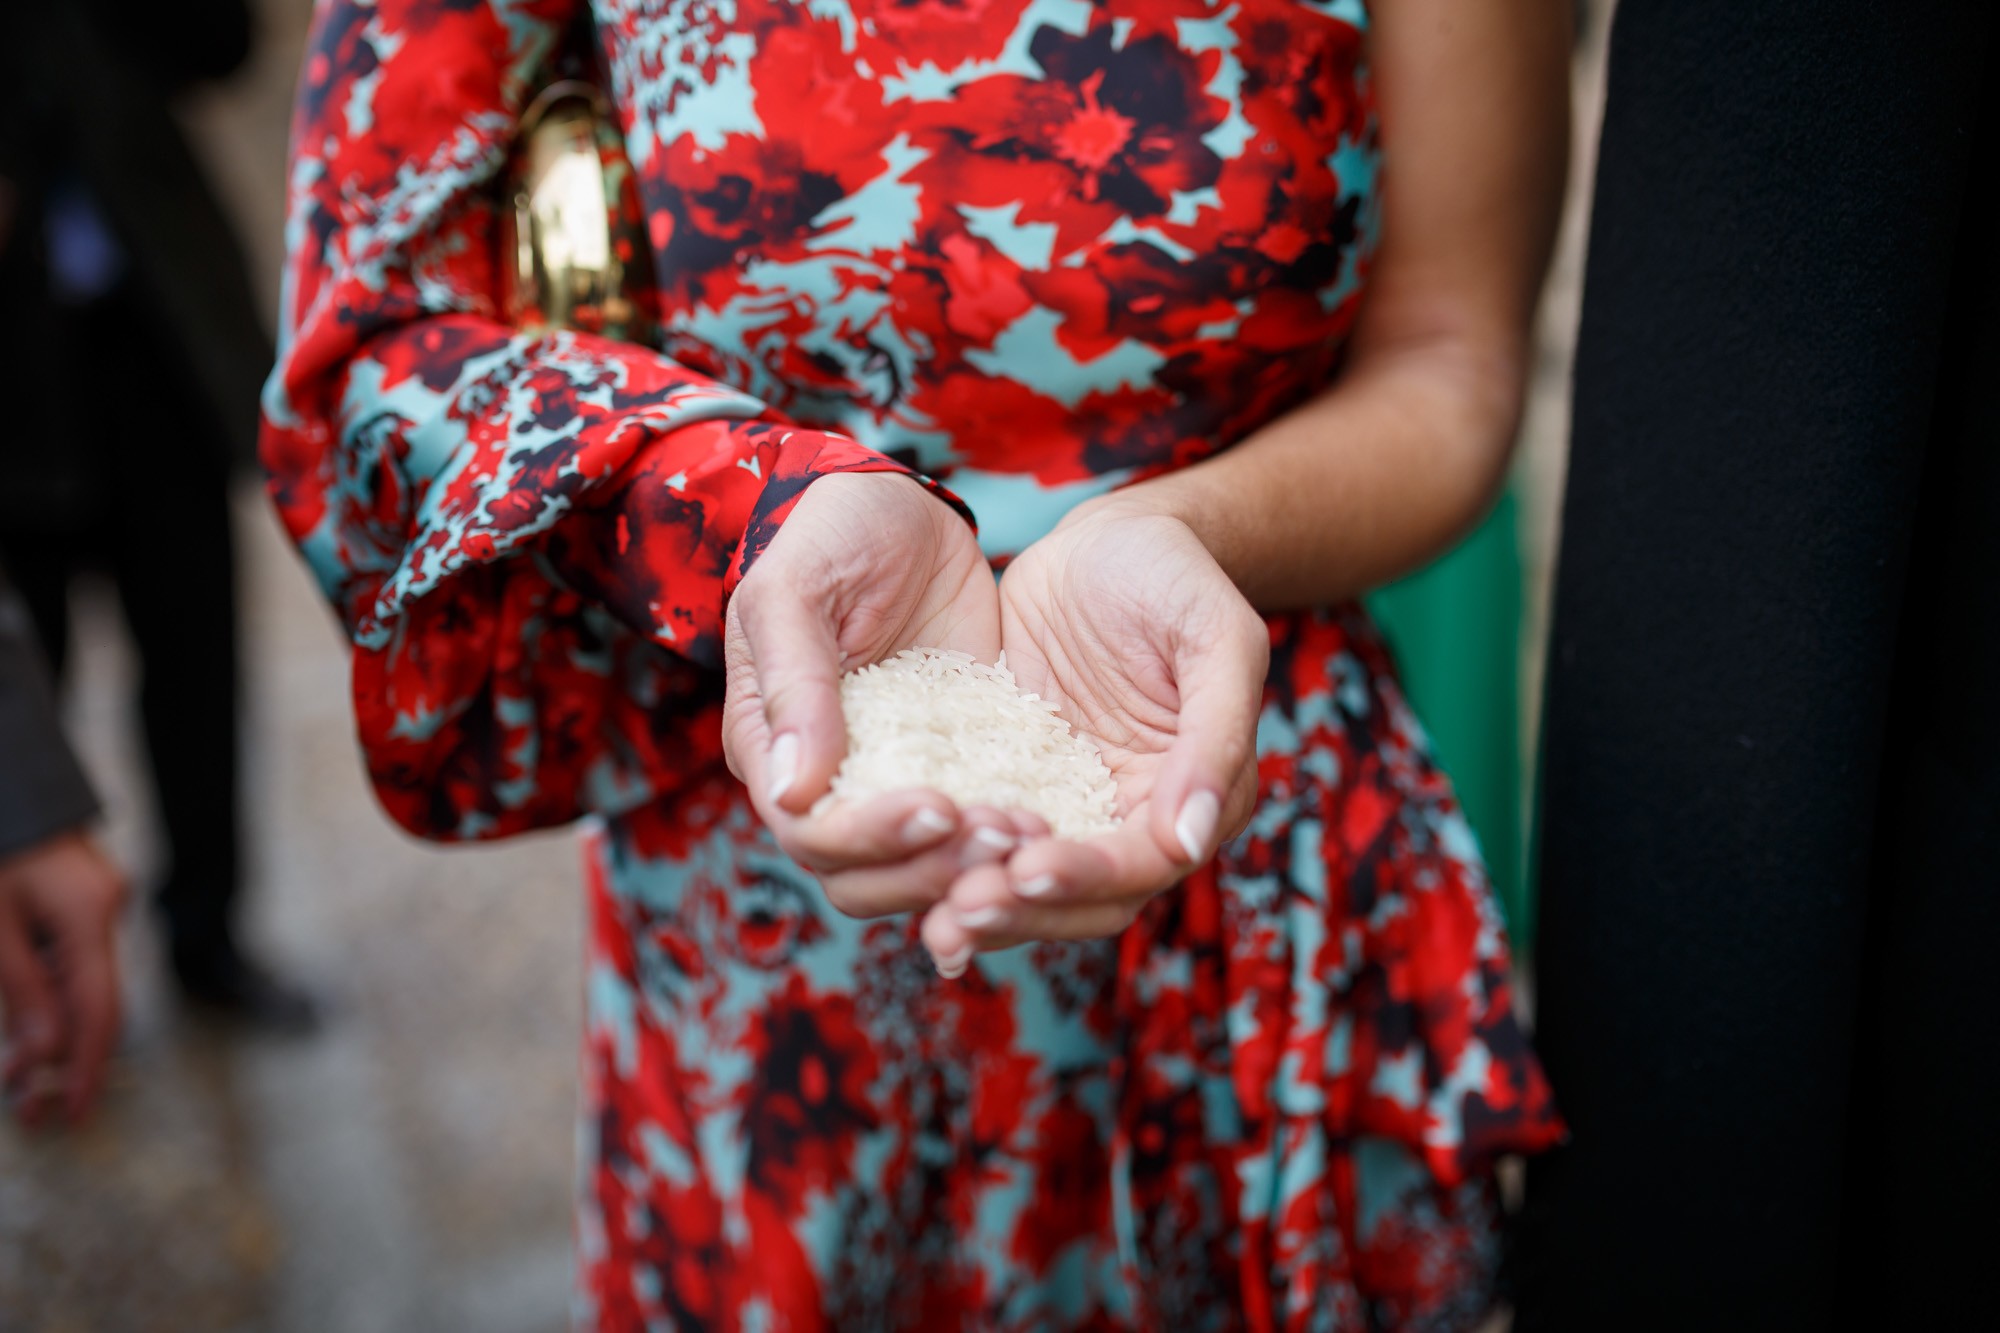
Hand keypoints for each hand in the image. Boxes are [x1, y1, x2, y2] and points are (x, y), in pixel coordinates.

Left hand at [0, 831, 125, 1124]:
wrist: (4, 787)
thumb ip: (20, 994)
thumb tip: (41, 1059)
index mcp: (89, 913)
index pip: (99, 1008)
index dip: (89, 1068)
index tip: (75, 1114)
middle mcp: (107, 910)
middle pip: (96, 1003)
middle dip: (64, 1062)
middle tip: (29, 1113)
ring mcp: (99, 904)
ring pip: (83, 987)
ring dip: (52, 1036)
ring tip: (18, 1082)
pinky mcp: (83, 902)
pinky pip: (73, 964)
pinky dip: (49, 1002)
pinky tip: (27, 1031)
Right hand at [724, 472, 1029, 916]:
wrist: (896, 507)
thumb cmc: (825, 536)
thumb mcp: (794, 591)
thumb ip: (794, 686)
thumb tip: (793, 793)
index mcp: (773, 751)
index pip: (812, 833)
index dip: (872, 838)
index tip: (942, 806)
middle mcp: (832, 783)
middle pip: (867, 877)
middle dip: (934, 869)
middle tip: (1007, 832)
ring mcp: (898, 778)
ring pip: (925, 868)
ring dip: (976, 866)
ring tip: (1036, 832)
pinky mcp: (961, 763)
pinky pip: (979, 822)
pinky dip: (1012, 836)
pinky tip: (1059, 823)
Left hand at [920, 500, 1267, 969]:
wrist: (1108, 539)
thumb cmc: (1176, 576)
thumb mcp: (1216, 638)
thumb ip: (1216, 736)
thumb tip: (1187, 843)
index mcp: (1199, 798)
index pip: (1143, 864)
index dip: (1088, 876)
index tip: (1027, 871)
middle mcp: (1133, 818)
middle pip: (1081, 900)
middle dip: (1022, 911)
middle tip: (958, 911)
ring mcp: (1068, 804)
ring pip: (1026, 883)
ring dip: (981, 903)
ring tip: (931, 916)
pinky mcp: (1012, 780)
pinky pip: (979, 832)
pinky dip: (945, 860)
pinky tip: (897, 869)